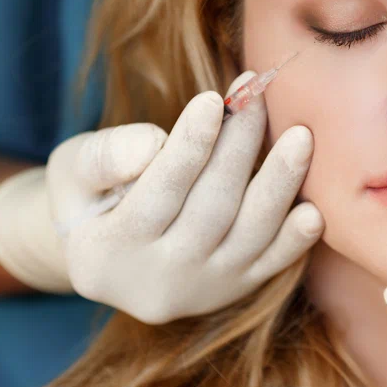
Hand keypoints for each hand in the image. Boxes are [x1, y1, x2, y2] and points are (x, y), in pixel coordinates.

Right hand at [0, 71, 323, 322]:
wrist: (111, 252)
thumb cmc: (89, 196)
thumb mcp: (72, 171)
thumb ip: (104, 158)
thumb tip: (153, 144)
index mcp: (104, 255)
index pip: (156, 197)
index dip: (188, 149)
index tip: (213, 100)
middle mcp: (157, 283)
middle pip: (210, 211)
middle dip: (237, 149)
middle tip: (256, 95)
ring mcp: (202, 291)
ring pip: (248, 237)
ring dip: (278, 185)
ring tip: (300, 136)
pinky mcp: (236, 288)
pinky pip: (271, 266)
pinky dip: (295, 241)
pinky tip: (314, 209)